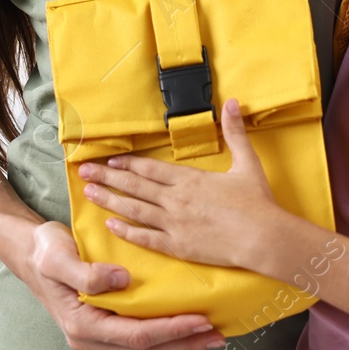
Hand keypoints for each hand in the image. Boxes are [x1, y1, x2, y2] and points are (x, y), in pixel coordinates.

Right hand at [17, 220, 226, 349]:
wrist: (28, 250)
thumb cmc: (43, 251)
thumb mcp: (57, 256)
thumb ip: (86, 272)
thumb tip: (121, 280)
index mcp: (83, 325)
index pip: (136, 336)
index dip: (170, 331)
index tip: (200, 321)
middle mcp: (92, 336)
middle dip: (184, 344)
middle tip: (218, 335)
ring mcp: (99, 333)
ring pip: (146, 348)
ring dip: (180, 342)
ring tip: (212, 334)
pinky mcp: (106, 322)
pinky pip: (141, 334)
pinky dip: (167, 332)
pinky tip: (187, 323)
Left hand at [78, 99, 284, 270]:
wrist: (264, 238)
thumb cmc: (257, 202)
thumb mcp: (247, 162)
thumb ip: (235, 132)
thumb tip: (233, 102)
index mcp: (189, 179)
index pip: (149, 169)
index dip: (126, 164)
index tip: (108, 161)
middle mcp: (176, 200)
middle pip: (134, 187)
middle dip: (106, 179)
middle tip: (84, 173)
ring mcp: (174, 224)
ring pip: (134, 210)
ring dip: (109, 201)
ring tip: (89, 194)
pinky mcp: (178, 247)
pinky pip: (146, 238)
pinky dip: (127, 231)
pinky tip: (111, 225)